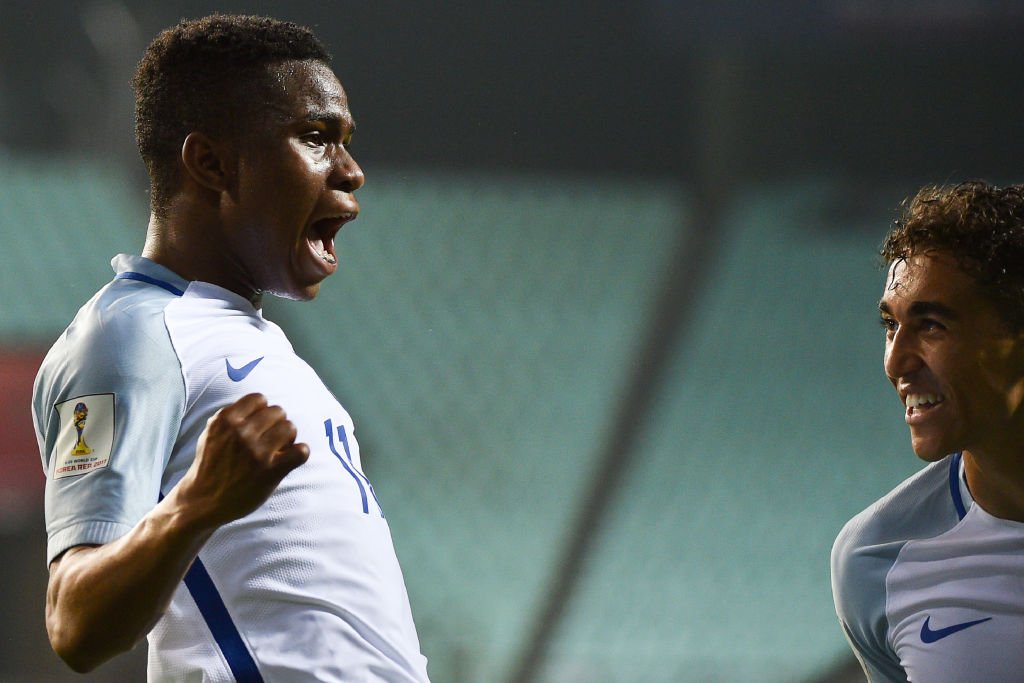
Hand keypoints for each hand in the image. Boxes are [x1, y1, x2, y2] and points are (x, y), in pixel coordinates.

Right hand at [176, 393, 309, 528]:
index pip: (260, 399)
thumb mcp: (212, 433)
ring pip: (290, 427)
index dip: (262, 411)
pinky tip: (290, 459)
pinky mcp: (270, 471)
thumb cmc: (211, 465)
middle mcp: (241, 432)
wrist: (202, 501)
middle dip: (276, 424)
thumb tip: (261, 404)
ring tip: (279, 450)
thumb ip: (232, 416)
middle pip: (278, 411)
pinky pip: (301, 451)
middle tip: (270, 440)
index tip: (259, 425)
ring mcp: (257, 452)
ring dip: (288, 438)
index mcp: (225, 420)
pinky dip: (300, 453)